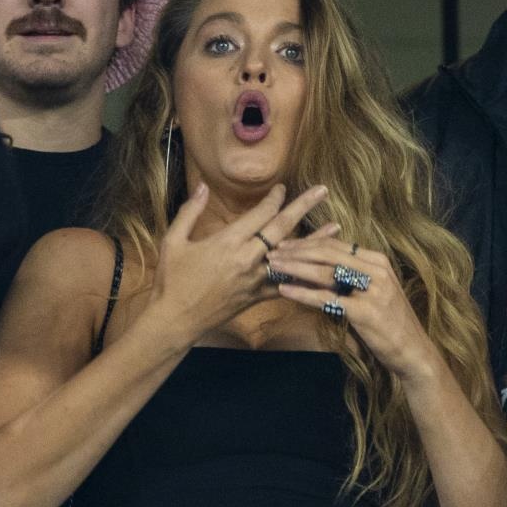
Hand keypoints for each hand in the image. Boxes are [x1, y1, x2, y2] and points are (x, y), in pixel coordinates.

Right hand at [146, 184, 329, 345]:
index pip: (259, 214)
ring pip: (292, 257)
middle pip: (281, 228)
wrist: (176, 319)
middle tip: (322, 190)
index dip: (274, 198)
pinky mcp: (257, 296)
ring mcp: (255, 280)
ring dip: (314, 241)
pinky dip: (304, 275)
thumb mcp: (173, 241)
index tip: (282, 188)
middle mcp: (246, 259)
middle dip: (303, 207)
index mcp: (227, 242)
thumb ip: (189, 212)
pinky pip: (286, 284)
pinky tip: (319, 267)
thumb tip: (202, 186)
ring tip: (335, 227)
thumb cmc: (171, 280)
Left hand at [267, 236, 440, 380]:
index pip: (335, 245)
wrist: (412, 350)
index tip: (283, 243)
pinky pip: (326, 299)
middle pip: (327, 254)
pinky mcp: (365, 312)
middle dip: (296, 251)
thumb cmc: (389, 321)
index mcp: (377, 261)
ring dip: (294, 267)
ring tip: (272, 266)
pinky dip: (302, 293)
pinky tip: (284, 290)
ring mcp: (372, 290)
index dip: (307, 242)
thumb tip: (319, 264)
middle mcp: (376, 270)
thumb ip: (352, 275)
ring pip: (325, 273)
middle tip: (271, 252)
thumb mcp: (373, 290)